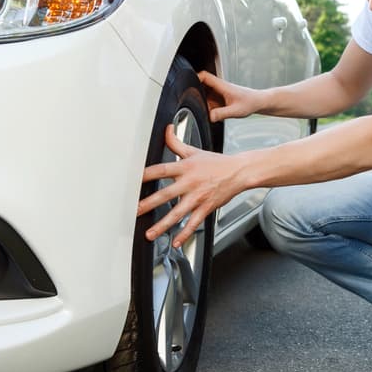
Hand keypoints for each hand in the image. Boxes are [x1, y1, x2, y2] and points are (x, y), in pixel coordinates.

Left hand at [138, 124, 245, 247]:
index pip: (161, 170)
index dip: (146, 175)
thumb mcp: (195, 151)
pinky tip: (176, 241)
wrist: (239, 172)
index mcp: (185, 167)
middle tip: (134, 211)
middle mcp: (190, 183)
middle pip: (166, 194)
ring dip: (163, 225)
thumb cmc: (217, 163)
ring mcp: (198, 197)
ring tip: (150, 233)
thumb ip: (176, 143)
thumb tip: (166, 129)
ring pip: (178, 213)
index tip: (132, 181)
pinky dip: (185, 233)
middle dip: (149, 204)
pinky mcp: (206, 207)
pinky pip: (194, 223)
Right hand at [198, 70, 261, 121]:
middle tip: (193, 103)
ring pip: (204, 94)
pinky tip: (211, 113)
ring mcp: (219, 93)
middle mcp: (219, 87)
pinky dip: (207, 106)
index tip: (188, 86)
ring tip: (204, 110)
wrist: (258, 102)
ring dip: (202, 101)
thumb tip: (209, 117)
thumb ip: (222, 114)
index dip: (195, 78)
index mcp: (222, 86)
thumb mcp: (236, 111)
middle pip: (201, 85)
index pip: (204, 76)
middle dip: (195, 93)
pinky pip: (209, 101)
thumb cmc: (250, 103)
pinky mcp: (220, 99)